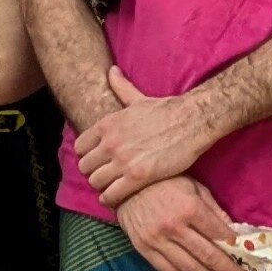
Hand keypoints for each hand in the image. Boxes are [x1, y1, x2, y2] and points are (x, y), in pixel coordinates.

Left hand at [71, 72, 218, 205]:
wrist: (191, 121)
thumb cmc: (167, 110)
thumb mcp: (138, 98)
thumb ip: (121, 88)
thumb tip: (111, 71)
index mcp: (107, 125)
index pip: (79, 147)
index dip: (87, 156)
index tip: (98, 161)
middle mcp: (110, 142)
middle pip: (84, 167)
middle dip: (93, 173)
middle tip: (105, 177)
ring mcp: (122, 160)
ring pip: (95, 183)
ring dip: (102, 187)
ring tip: (112, 188)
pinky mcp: (137, 177)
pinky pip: (111, 195)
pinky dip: (112, 199)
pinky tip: (119, 197)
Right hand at [119, 175, 246, 270]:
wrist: (125, 185)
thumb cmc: (165, 181)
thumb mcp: (194, 187)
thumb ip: (214, 211)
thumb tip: (234, 234)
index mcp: (190, 208)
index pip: (219, 236)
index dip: (236, 251)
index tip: (248, 263)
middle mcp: (174, 227)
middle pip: (208, 257)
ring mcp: (157, 240)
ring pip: (189, 268)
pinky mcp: (144, 249)